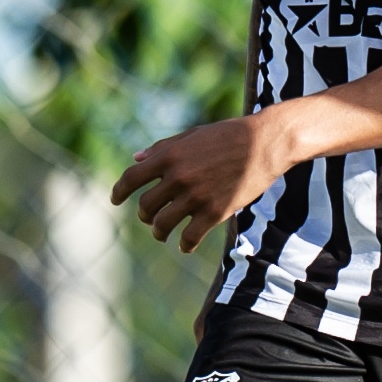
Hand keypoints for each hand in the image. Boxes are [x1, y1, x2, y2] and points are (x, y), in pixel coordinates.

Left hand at [114, 108, 305, 252]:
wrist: (266, 142)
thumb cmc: (229, 135)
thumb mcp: (192, 135)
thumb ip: (163, 148)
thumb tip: (135, 159)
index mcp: (170, 155)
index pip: (131, 178)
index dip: (118, 191)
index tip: (115, 200)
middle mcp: (178, 176)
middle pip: (146, 205)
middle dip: (144, 214)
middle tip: (149, 218)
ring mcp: (196, 196)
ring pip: (163, 225)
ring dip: (159, 232)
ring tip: (162, 233)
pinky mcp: (216, 212)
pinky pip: (190, 237)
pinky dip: (184, 245)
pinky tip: (185, 246)